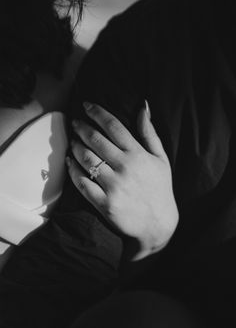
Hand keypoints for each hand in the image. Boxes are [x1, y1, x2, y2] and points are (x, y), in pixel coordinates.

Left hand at [67, 101, 178, 260]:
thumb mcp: (160, 158)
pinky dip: (72, 170)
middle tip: (75, 122)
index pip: (114, 126)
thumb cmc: (159, 188)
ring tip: (72, 141)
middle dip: (81, 127)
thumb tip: (143, 106)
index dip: (97, 112)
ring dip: (75, 147)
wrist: (158, 224)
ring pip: (86, 160)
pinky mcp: (104, 204)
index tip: (86, 105)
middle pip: (96, 140)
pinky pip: (82, 183)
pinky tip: (69, 162)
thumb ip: (149, 132)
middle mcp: (125, 168)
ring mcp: (113, 186)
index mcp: (138, 154)